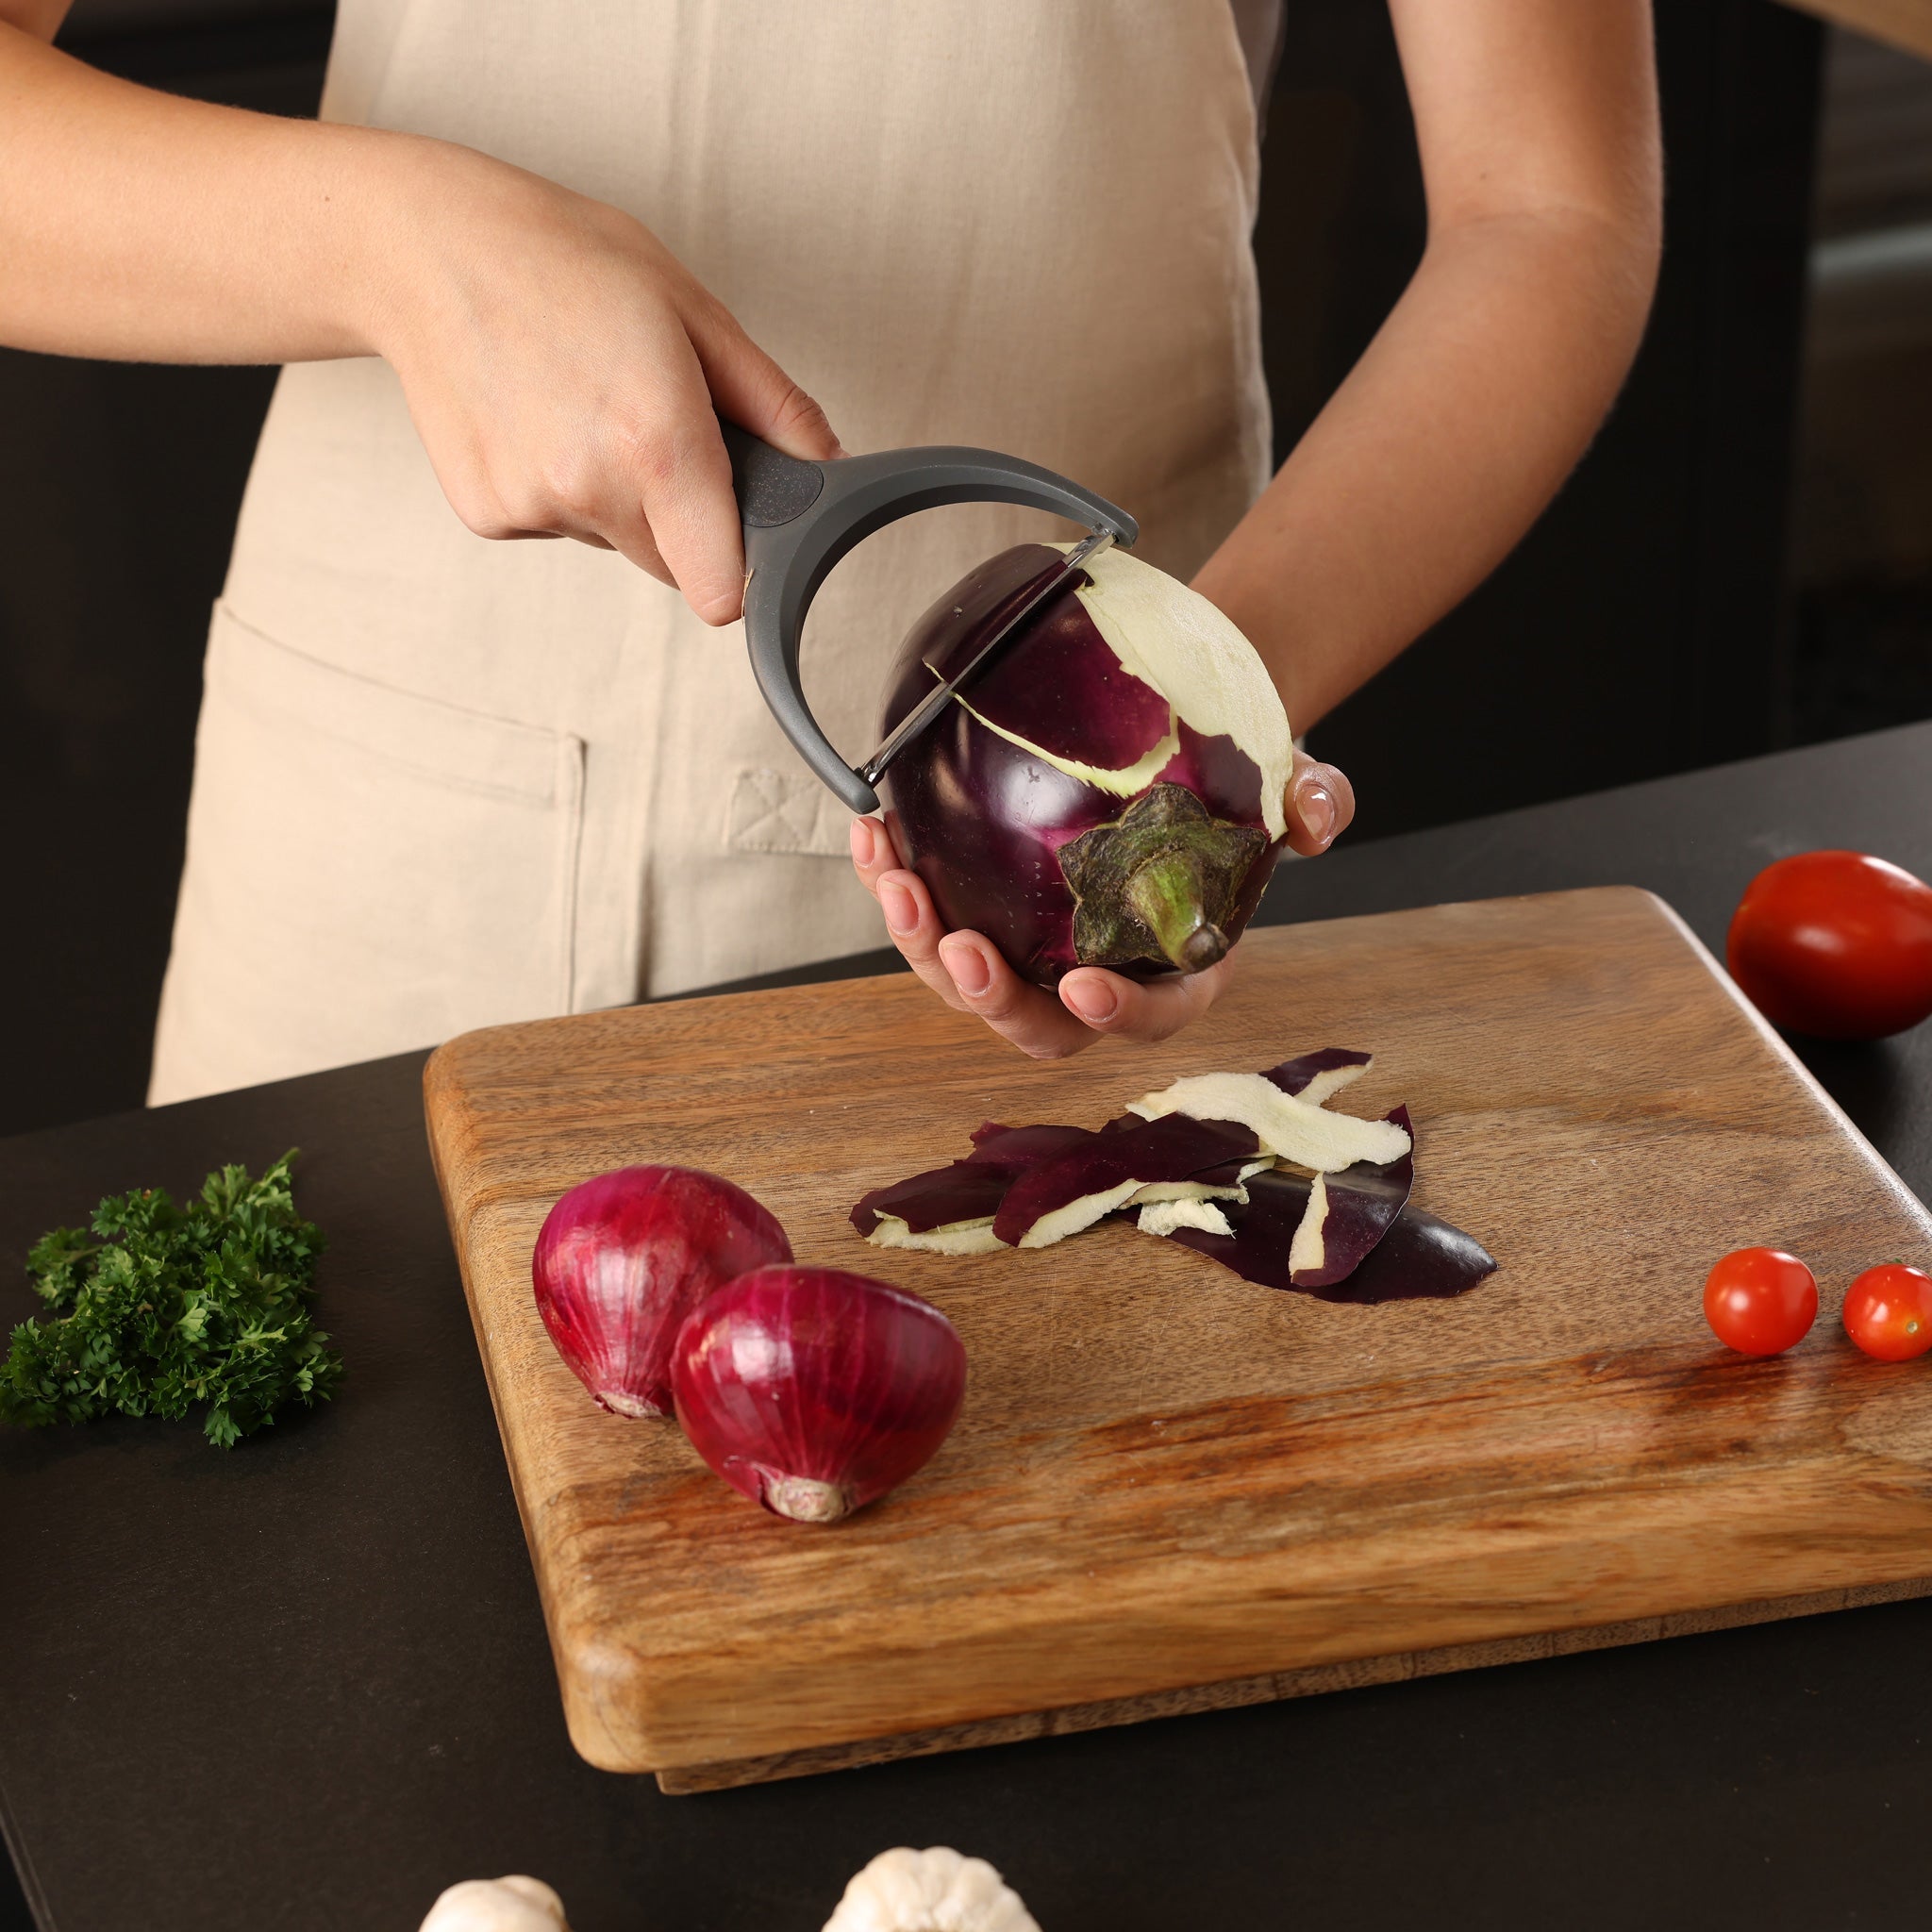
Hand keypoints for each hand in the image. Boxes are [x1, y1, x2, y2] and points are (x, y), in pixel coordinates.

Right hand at [373, 144, 840, 623]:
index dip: (741, 573)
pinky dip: (557, 488)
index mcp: (657, 442)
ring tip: (580, 404)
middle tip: (647, 424)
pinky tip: (536, 418)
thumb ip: (775, 406)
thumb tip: (831, 466)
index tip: (741, 543)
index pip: (720, 589)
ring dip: (615, 496)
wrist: (429, 249)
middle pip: (673, 565)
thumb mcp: (695, 312)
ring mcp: (532, 506)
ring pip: (612, 541)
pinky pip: (556, 527)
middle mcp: (590, 487)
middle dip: (680, 517)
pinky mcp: (488, 515)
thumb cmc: (566, 261)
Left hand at [850, 752, 1353, 1058]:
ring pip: (967, 982)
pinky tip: (875, 835)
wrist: (1185, 750)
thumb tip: (1313, 815)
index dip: (1117, 1015)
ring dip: (922, 942)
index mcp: (1176, 970)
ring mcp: (1035, 950)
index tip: (1084, 987)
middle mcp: (1099, 976)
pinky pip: (934, 917)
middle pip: (1036, 1022)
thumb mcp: (1295, 784)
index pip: (1150, 1016)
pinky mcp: (988, 911)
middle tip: (961, 946)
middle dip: (991, 996)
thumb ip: (1313, 802)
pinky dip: (898, 887)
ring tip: (897, 881)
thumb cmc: (1238, 787)